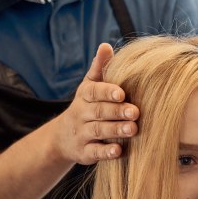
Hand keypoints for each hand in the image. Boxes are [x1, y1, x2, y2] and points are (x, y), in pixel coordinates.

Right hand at [51, 43, 138, 164]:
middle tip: (135, 112)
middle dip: (117, 112)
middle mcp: (81, 114)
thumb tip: (106, 46)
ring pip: (98, 131)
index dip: (107, 92)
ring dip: (115, 130)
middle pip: (99, 112)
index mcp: (85, 96)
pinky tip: (119, 151)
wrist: (62, 138)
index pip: (94, 92)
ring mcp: (82, 134)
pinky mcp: (84, 153)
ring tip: (133, 129)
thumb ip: (99, 69)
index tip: (122, 93)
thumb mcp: (89, 87)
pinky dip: (106, 152)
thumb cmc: (85, 107)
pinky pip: (94, 152)